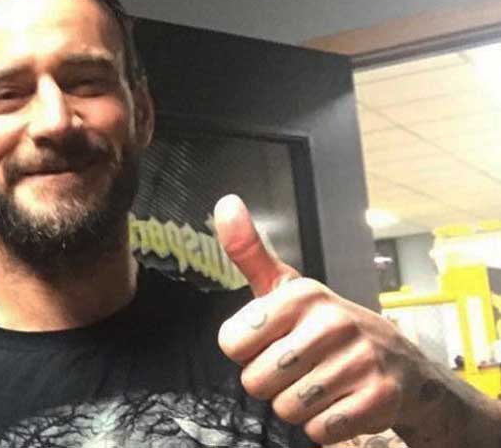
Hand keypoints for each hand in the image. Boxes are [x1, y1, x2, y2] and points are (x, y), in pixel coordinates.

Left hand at [214, 194, 425, 444]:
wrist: (403, 366)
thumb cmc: (327, 326)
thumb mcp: (288, 287)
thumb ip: (249, 252)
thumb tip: (225, 203)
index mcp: (302, 294)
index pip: (232, 342)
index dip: (245, 351)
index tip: (271, 341)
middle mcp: (332, 322)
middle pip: (255, 380)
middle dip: (270, 383)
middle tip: (297, 368)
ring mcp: (359, 361)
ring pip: (286, 408)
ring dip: (297, 406)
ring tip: (319, 384)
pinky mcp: (378, 399)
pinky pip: (318, 431)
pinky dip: (323, 427)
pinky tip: (340, 403)